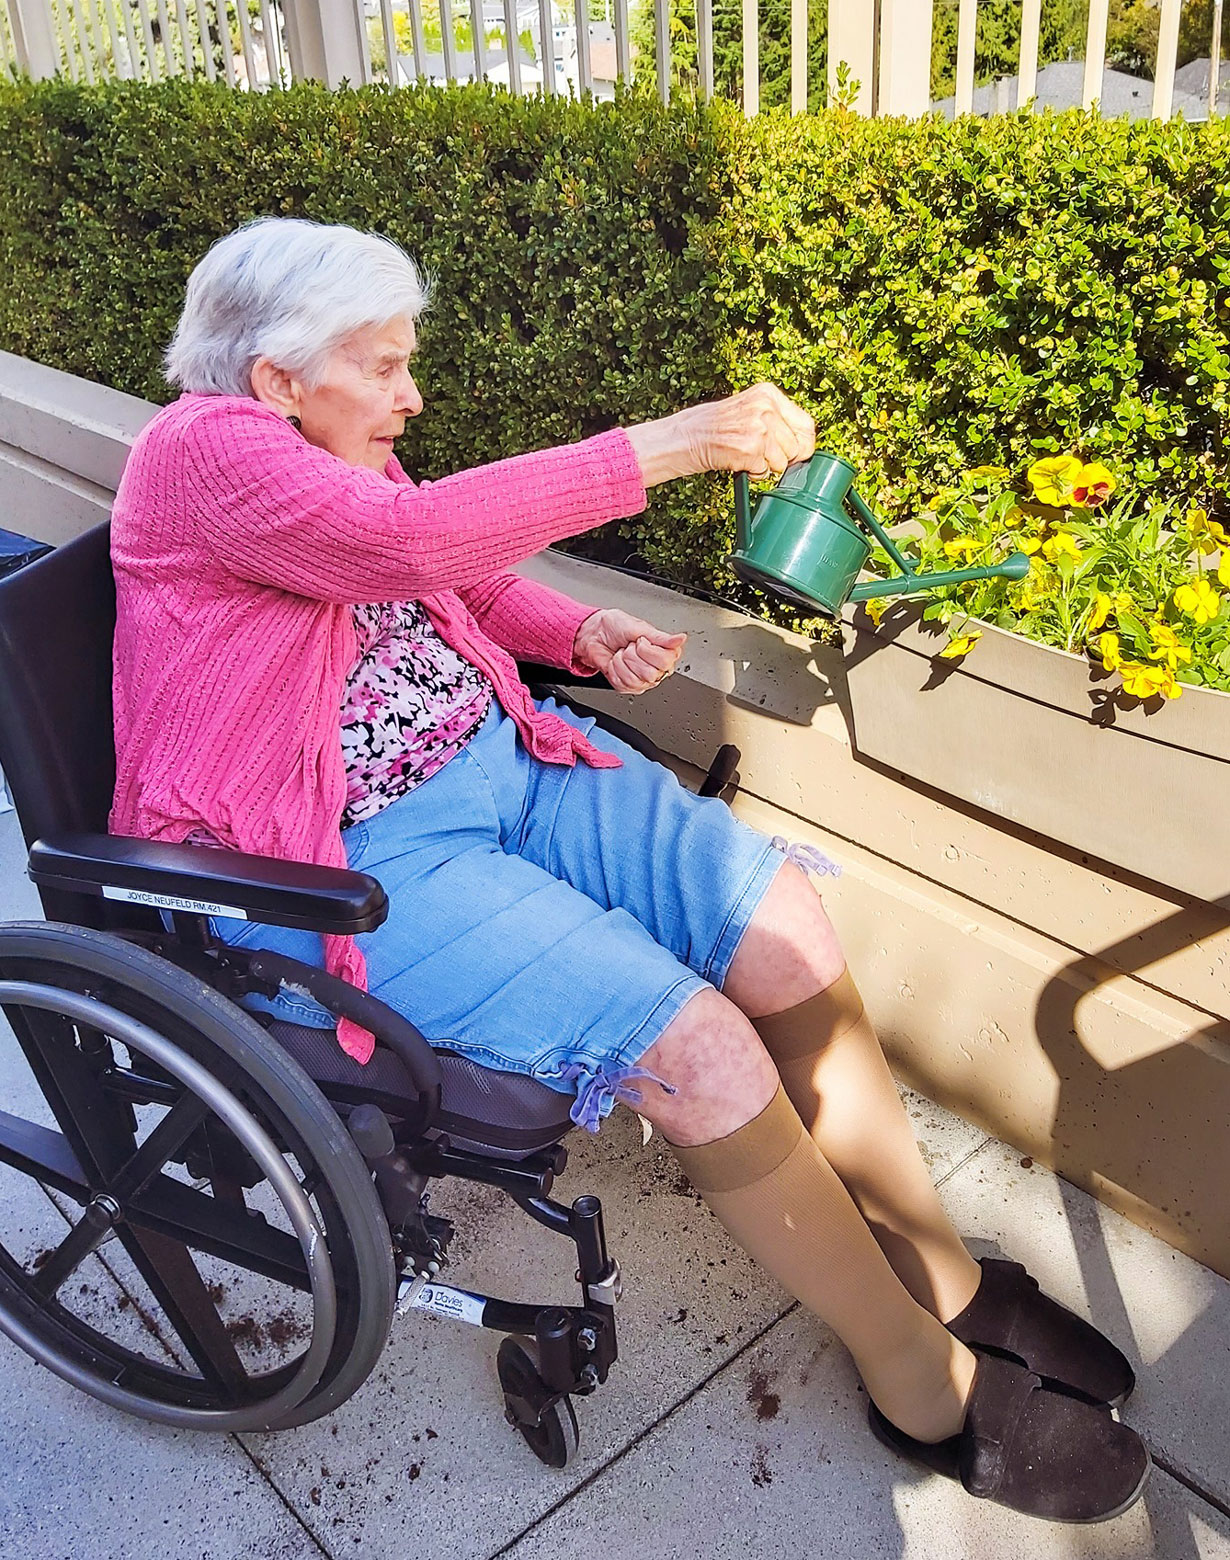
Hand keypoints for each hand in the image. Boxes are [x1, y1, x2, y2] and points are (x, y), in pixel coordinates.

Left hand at [573, 609, 686, 694]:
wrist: (594, 634)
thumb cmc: (615, 627)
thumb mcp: (641, 628)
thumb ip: (663, 638)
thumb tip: (681, 638)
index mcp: (664, 652)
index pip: (666, 661)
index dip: (648, 650)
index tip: (641, 641)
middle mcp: (655, 668)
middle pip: (650, 673)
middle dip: (633, 656)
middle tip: (630, 648)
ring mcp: (642, 679)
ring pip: (636, 680)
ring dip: (622, 663)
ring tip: (622, 654)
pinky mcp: (627, 686)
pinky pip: (623, 684)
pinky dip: (614, 670)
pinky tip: (616, 662)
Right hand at [623, 384, 815, 486]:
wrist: (685, 436)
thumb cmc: (714, 426)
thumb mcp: (749, 409)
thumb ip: (775, 418)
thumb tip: (805, 441)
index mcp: (768, 393)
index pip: (807, 424)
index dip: (803, 444)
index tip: (795, 453)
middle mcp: (766, 408)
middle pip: (798, 446)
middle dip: (784, 458)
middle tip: (763, 456)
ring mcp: (759, 428)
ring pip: (783, 462)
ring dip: (767, 466)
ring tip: (746, 455)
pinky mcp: (750, 449)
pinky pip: (765, 472)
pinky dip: (753, 473)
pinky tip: (738, 461)